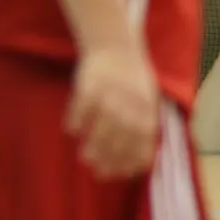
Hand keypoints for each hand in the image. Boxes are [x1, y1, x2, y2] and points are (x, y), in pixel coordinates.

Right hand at [65, 48, 159, 179]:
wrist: (115, 45)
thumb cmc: (132, 77)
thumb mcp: (147, 100)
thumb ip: (144, 126)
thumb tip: (141, 161)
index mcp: (147, 107)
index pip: (143, 139)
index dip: (133, 159)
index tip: (122, 174)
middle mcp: (130, 101)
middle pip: (122, 135)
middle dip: (112, 158)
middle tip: (99, 173)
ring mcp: (109, 92)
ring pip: (103, 124)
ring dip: (94, 144)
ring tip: (85, 159)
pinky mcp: (90, 82)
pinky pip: (82, 105)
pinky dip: (77, 119)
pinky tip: (72, 131)